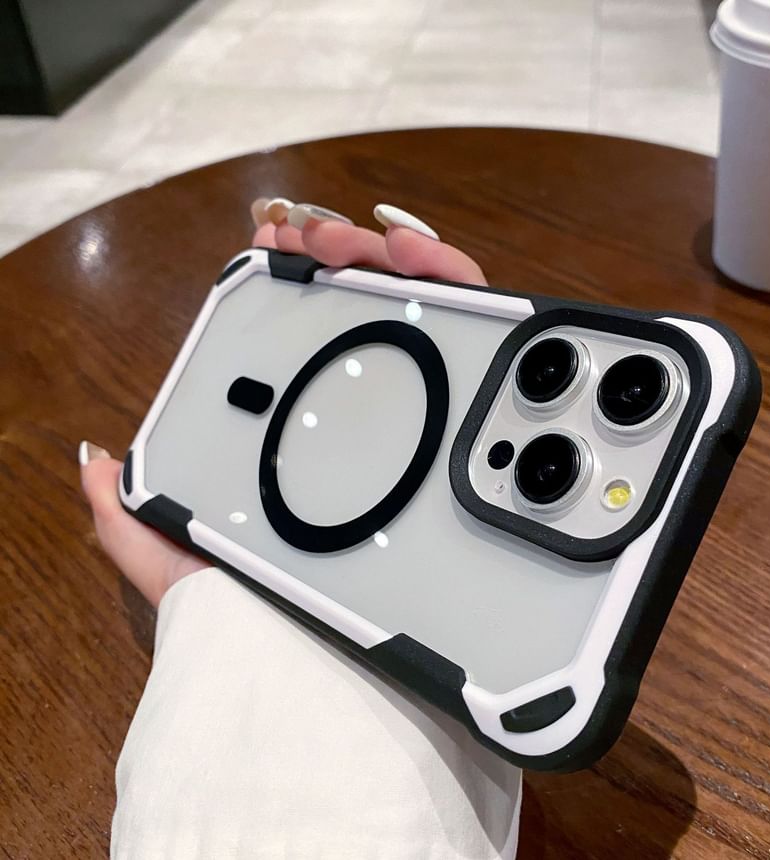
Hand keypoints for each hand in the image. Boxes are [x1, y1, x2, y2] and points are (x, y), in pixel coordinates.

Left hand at [81, 201, 486, 606]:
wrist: (332, 670)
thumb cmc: (259, 618)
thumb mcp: (176, 565)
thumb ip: (128, 520)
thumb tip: (94, 461)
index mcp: (315, 447)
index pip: (315, 345)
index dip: (299, 284)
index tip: (277, 241)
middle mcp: (379, 432)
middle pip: (374, 319)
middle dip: (350, 257)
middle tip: (320, 235)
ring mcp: (429, 429)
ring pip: (427, 318)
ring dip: (398, 259)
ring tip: (368, 238)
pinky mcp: (472, 435)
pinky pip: (481, 345)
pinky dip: (458, 288)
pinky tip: (424, 262)